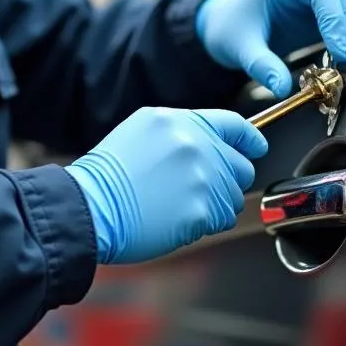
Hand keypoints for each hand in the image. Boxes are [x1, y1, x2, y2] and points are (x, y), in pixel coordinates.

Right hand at [65, 107, 267, 264]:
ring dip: (217, 205)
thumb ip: (182, 133)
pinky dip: (207, 224)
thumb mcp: (142, 131)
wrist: (89, 207)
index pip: (235, 124)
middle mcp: (196, 145)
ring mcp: (201, 177)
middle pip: (242, 165)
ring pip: (235, 196)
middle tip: (201, 189)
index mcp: (180, 121)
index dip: (250, 140)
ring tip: (182, 206)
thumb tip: (212, 144)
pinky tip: (180, 220)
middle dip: (229, 180)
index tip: (256, 148)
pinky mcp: (201, 209)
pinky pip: (223, 219)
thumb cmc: (107, 176)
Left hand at [196, 0, 345, 99]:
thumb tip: (284, 88)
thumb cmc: (230, 28)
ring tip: (340, 57)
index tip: (339, 51)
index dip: (336, 18)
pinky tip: (339, 54)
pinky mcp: (327, 9)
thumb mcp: (239, 48)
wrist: (226, 25)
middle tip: (343, 55)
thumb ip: (262, 66)